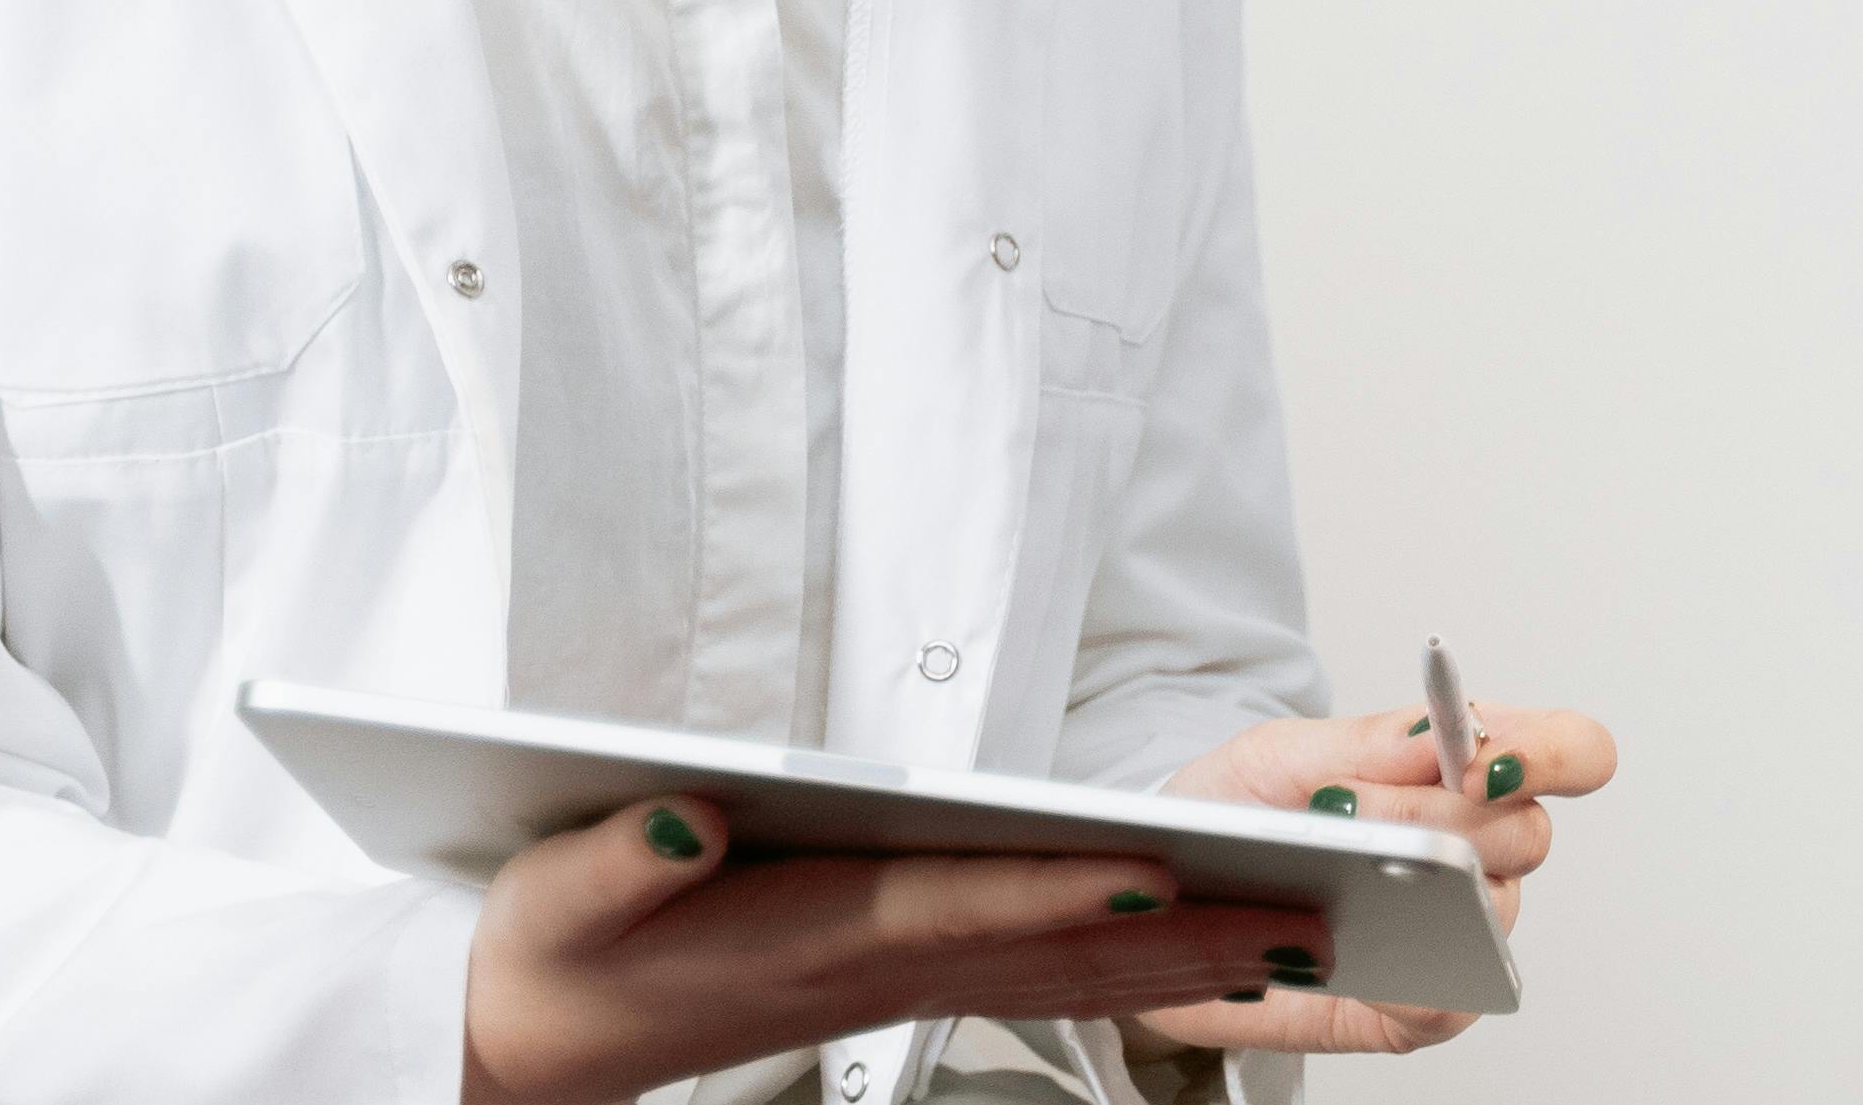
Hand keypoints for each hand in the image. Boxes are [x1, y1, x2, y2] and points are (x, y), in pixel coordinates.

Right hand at [458, 795, 1332, 1104]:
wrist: (544, 1044)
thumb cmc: (559, 957)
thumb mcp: (558, 899)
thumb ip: (623, 861)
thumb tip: (689, 820)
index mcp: (805, 935)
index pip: (953, 909)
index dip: (1053, 892)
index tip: (1151, 870)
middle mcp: (881, 966)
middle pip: (1057, 949)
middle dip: (1187, 930)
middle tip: (1313, 911)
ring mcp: (910, 981)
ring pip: (1077, 972)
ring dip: (1197, 957)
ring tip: (1318, 931)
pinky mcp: (916, 975)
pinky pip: (1056, 978)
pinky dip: (1148, 969)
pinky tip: (1225, 954)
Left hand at [1124, 700, 1618, 1057]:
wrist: (1162, 896)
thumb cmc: (1234, 811)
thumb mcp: (1281, 752)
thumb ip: (1370, 742)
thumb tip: (1443, 731)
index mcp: (1463, 768)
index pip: (1571, 751)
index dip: (1549, 752)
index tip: (1477, 761)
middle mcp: (1478, 850)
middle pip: (1531, 834)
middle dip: (1445, 815)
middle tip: (1351, 809)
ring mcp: (1456, 931)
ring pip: (1496, 913)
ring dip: (1421, 887)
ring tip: (1338, 873)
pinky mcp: (1417, 1008)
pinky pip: (1451, 1008)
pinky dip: (1411, 982)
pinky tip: (1359, 955)